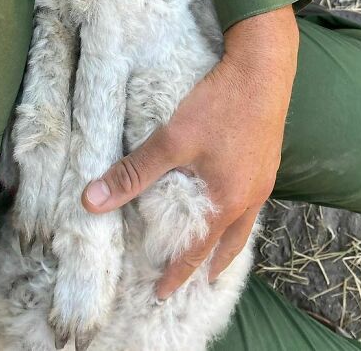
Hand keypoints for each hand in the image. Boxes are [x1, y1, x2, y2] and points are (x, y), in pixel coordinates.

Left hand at [81, 4, 298, 297]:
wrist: (264, 68)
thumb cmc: (220, 105)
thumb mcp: (172, 140)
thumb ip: (134, 172)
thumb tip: (91, 201)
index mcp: (228, 200)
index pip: (199, 249)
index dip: (179, 271)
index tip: (163, 292)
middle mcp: (251, 194)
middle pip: (232, 241)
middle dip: (215, 262)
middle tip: (202, 280)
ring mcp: (265, 175)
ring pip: (247, 219)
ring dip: (231, 237)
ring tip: (220, 245)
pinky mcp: (269, 155)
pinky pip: (254, 197)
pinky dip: (241, 209)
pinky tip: (233, 195)